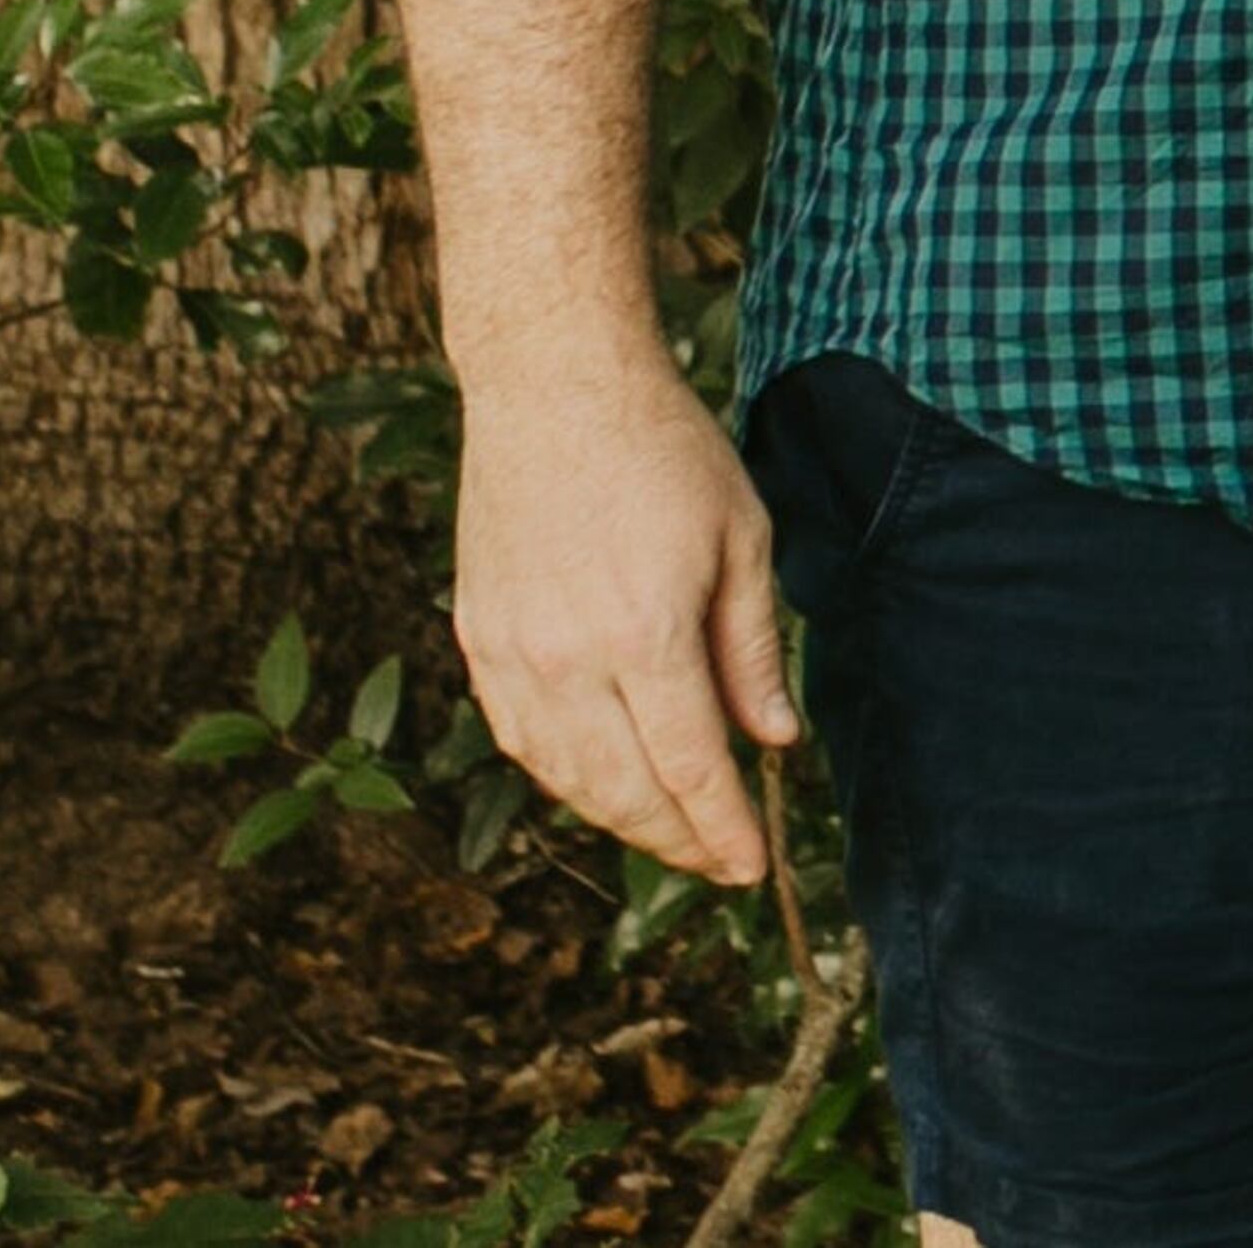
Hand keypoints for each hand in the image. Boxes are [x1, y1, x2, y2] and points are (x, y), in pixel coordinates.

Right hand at [452, 344, 797, 885]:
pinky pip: (521, 740)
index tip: (752, 868)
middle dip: (677, 840)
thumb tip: (773, 743)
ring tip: (670, 830)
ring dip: (620, 819)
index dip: (721, 830)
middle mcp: (569, 661)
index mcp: (645, 635)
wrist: (554, 385)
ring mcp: (513, 656)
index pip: (690, 769)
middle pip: (624, 792)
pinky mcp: (479, 640)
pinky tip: (600, 781)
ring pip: (565, 779)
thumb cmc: (664, 448)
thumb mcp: (741, 535)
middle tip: (719, 861)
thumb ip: (752, 648)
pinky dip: (564, 777)